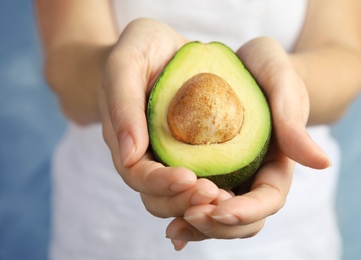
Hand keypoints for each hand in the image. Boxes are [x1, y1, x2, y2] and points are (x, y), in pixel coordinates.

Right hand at [98, 18, 223, 218]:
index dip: (160, 182)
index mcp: (125, 140)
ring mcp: (169, 158)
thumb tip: (130, 155)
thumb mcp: (126, 63)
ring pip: (178, 198)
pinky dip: (213, 193)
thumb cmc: (141, 51)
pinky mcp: (191, 154)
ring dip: (200, 204)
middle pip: (158, 196)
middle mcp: (145, 156)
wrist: (160, 50)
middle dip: (184, 200)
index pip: (137, 174)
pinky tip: (234, 193)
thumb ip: (122, 103)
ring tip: (227, 199)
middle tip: (214, 195)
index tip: (189, 177)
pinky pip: (199, 182)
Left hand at [165, 37, 331, 249]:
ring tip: (172, 227)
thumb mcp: (283, 85)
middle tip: (188, 217)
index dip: (246, 211)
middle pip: (241, 219)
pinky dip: (179, 208)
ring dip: (195, 225)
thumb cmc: (270, 71)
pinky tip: (161, 211)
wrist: (248, 65)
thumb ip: (294, 121)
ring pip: (215, 215)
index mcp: (277, 165)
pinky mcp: (206, 168)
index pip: (268, 200)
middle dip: (216, 225)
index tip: (219, 210)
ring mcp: (229, 176)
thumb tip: (322, 163)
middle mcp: (252, 177)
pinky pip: (194, 196)